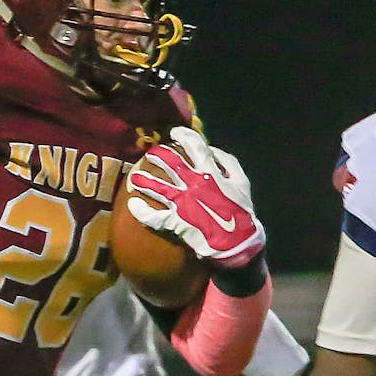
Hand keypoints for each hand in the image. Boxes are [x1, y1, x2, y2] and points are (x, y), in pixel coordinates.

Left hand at [125, 127, 264, 267]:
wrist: (237, 243)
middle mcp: (193, 184)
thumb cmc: (241, 212)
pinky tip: (133, 205)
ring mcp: (182, 203)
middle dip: (158, 154)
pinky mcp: (175, 222)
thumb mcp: (242, 183)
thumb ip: (228, 163)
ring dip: (143, 180)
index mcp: (210, 173)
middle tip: (152, 153)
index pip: (194, 145)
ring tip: (135, 177)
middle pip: (169, 162)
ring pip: (156, 187)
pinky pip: (153, 216)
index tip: (175, 133)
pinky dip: (141, 212)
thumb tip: (212, 150)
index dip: (183, 135)